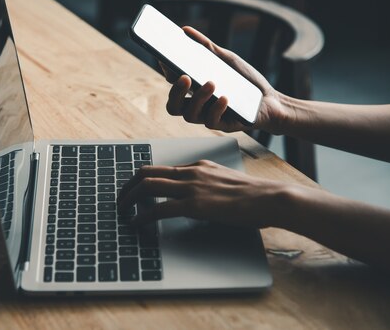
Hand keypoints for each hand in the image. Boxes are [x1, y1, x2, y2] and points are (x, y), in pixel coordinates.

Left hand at [117, 160, 303, 227]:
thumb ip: (208, 185)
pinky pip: (159, 209)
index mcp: (197, 166)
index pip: (161, 168)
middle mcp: (190, 172)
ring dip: (128, 199)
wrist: (270, 198)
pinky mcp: (195, 205)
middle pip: (146, 172)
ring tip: (122, 211)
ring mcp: (191, 187)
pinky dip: (142, 216)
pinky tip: (136, 223)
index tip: (133, 190)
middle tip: (120, 200)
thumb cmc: (254, 195)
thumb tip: (197, 198)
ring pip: (147, 186)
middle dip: (127, 186)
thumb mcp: (226, 182)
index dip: (142, 179)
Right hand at [161, 26, 291, 133]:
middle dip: (175, 92)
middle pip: (173, 105)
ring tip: (212, 83)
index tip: (166, 57)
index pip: (172, 83)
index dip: (166, 71)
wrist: (270, 100)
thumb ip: (205, 47)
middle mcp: (197, 105)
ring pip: (190, 115)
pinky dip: (217, 109)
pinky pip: (212, 122)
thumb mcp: (226, 60)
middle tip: (184, 76)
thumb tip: (185, 30)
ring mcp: (208, 116)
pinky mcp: (223, 125)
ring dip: (198, 98)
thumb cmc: (245, 81)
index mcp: (194, 89)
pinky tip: (226, 98)